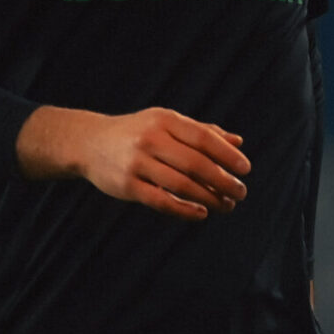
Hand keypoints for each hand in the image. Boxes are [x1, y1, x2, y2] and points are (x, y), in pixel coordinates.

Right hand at [18, 106, 249, 220]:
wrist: (88, 143)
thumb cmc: (136, 132)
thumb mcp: (166, 123)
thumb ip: (201, 132)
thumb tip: (238, 143)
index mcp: (164, 120)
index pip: (203, 138)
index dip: (227, 155)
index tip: (245, 169)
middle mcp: (150, 139)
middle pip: (195, 163)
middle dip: (223, 180)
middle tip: (241, 192)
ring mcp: (137, 163)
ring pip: (181, 184)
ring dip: (209, 198)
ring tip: (226, 205)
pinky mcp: (127, 186)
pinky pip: (162, 201)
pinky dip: (185, 209)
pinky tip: (202, 213)